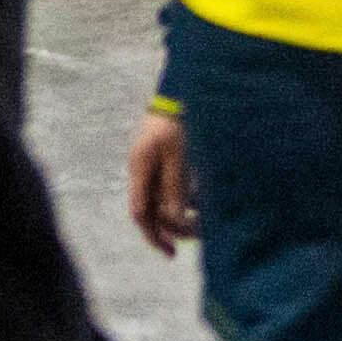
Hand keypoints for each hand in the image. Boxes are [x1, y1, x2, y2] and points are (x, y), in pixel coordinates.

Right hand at [128, 116, 194, 255]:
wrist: (181, 89)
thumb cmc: (179, 119)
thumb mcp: (179, 154)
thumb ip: (175, 186)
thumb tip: (174, 219)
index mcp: (140, 168)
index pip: (141, 213)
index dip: (154, 235)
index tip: (171, 250)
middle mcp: (142, 170)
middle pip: (150, 211)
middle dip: (170, 228)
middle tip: (195, 237)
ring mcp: (152, 165)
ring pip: (161, 200)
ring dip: (178, 214)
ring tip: (201, 223)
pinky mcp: (163, 159)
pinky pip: (169, 187)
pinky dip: (183, 198)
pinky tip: (200, 203)